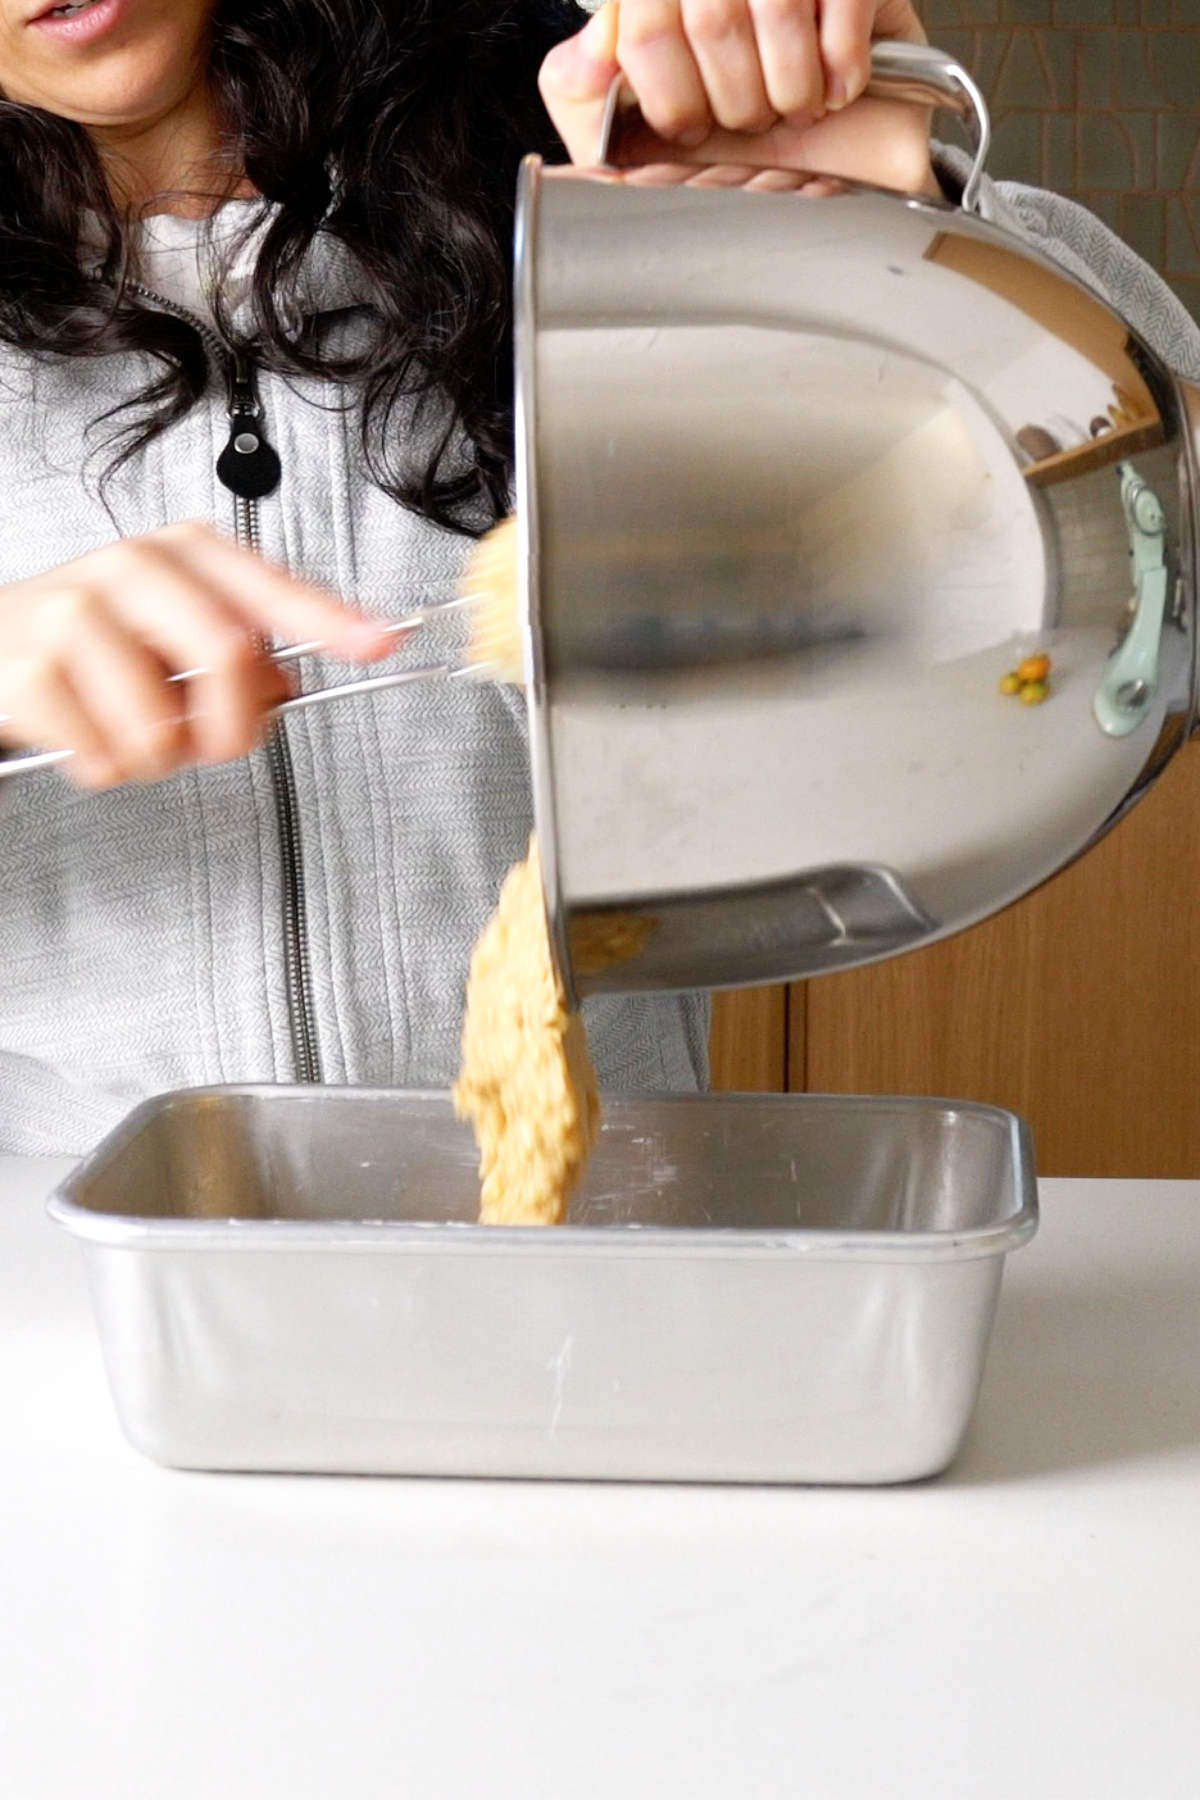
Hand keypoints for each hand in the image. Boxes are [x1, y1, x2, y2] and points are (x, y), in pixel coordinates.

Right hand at [0, 523, 390, 790]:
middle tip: (209, 741)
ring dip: (156, 756)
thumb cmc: (98, 644)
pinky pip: (105, 756)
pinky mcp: (32, 669)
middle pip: (225, 653)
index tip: (381, 641)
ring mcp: (75, 613)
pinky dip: (105, 766)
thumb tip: (287, 685)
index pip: (271, 590)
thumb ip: (245, 656)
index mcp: (183, 556)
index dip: (329, 621)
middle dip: (230, 724)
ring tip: (129, 728)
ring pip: (161, 725)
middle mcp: (131, 569)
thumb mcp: (174, 633)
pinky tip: (86, 733)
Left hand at [539, 0, 937, 198]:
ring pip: (778, 8)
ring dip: (792, 89)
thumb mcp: (627, 115)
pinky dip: (843, 67)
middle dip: (735, 103)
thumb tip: (590, 59)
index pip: (645, 29)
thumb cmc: (724, 121)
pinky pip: (846, 3)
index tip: (690, 131)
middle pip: (713, 18)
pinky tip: (840, 93)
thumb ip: (580, 86)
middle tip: (751, 125)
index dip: (671, 99)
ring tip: (795, 111)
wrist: (841, 135)